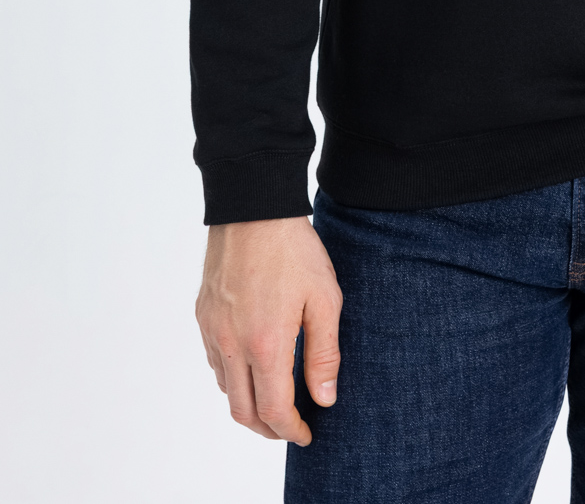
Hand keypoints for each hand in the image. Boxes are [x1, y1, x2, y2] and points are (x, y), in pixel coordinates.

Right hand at [196, 215, 342, 444]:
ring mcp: (213, 330)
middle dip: (268, 428)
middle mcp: (231, 344)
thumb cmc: (293, 250)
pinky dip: (233, 376)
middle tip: (291, 426)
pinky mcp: (203, 315)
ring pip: (225, 388)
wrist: (253, 207)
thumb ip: (324, 354)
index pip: (273, 411)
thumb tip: (324, 399)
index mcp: (265, 344)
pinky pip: (215, 361)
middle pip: (243, 411)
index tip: (307, 434)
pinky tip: (254, 363)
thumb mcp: (324, 300)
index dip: (290, 431)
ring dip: (248, 403)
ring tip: (275, 396)